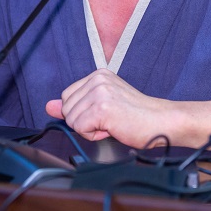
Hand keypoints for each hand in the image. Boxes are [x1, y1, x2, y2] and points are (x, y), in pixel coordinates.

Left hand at [45, 68, 172, 147]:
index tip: (105, 114)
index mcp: (98, 75)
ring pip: (71, 120)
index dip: (82, 113)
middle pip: (66, 109)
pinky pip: (80, 129)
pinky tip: (113, 128)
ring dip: (90, 130)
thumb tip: (48, 106)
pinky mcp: (102, 107)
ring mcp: (99, 92)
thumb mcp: (101, 107)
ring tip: (113, 124)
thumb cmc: (137, 117)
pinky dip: (94, 135)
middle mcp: (97, 79)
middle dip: (84, 122)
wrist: (162, 122)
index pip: (67, 97)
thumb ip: (74, 105)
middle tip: (110, 120)